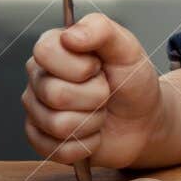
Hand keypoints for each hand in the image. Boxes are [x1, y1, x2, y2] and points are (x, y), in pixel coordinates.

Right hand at [23, 11, 163, 169]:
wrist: (143, 119)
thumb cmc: (132, 80)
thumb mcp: (127, 48)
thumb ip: (101, 30)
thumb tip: (70, 35)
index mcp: (53, 49)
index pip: (44, 52)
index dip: (80, 64)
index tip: (99, 66)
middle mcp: (38, 78)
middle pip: (55, 94)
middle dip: (95, 96)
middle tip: (105, 91)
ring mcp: (36, 111)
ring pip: (58, 124)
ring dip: (93, 121)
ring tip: (100, 111)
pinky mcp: (42, 142)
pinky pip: (60, 150)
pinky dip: (88, 143)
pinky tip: (93, 132)